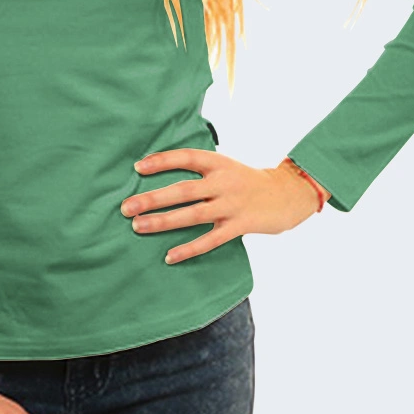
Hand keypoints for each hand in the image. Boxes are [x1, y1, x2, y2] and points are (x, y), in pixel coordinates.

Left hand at [120, 150, 327, 263]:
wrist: (287, 195)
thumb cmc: (247, 181)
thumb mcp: (225, 166)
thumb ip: (200, 170)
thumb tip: (161, 172)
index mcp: (218, 163)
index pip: (186, 157)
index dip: (161, 161)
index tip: (137, 167)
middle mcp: (223, 182)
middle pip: (183, 190)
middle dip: (152, 198)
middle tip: (126, 207)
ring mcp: (231, 205)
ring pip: (192, 215)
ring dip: (163, 222)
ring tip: (138, 227)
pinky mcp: (239, 226)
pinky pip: (210, 240)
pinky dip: (189, 249)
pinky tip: (169, 256)